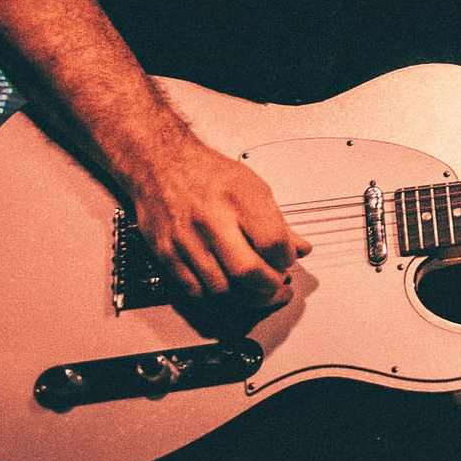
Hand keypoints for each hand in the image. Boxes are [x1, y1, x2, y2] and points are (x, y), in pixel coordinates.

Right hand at [125, 135, 310, 307]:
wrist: (161, 164)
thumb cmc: (208, 174)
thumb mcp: (253, 187)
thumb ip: (278, 221)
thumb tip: (299, 248)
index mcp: (238, 198)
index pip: (272, 242)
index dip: (286, 258)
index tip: (287, 260)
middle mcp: (211, 219)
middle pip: (247, 271)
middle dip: (270, 286)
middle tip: (278, 284)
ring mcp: (186, 239)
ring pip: (222, 289)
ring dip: (246, 296)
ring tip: (257, 289)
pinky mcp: (167, 254)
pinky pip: (195, 290)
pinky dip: (218, 296)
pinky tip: (230, 288)